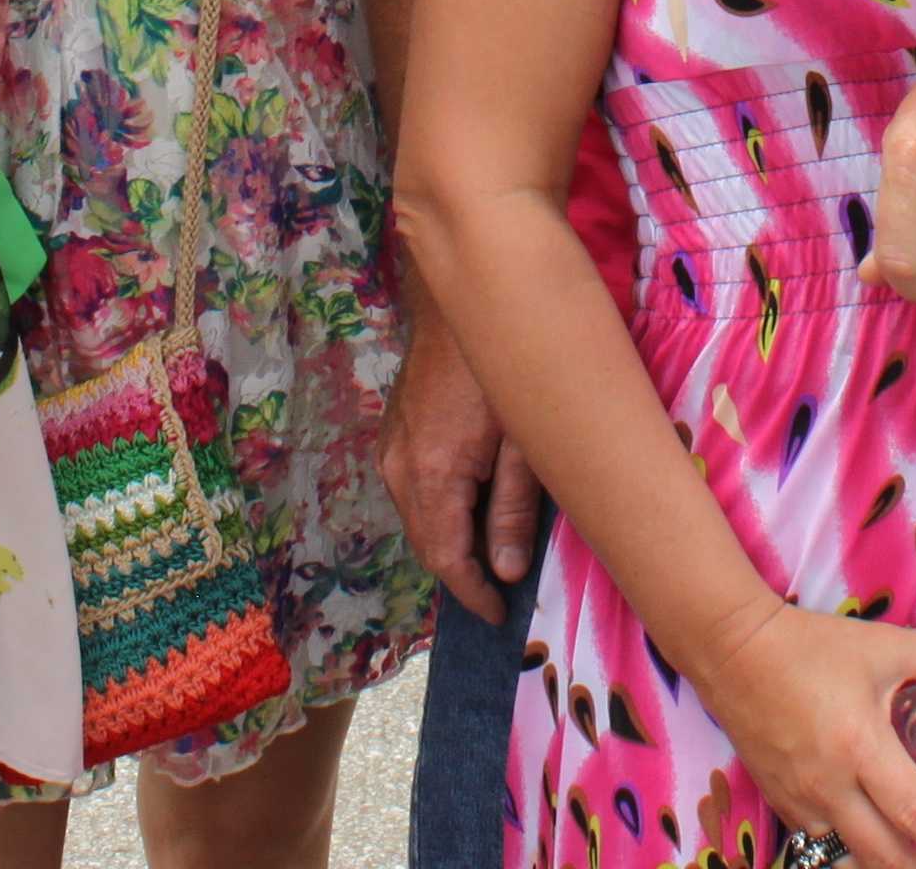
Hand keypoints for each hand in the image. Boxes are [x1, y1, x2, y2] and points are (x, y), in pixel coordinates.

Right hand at [376, 300, 541, 619]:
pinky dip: (437, 511)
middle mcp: (401, 468)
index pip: (447, 558)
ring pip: (417, 518)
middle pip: (426, 544)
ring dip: (449, 542)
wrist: (459, 300)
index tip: (499, 615)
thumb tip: (505, 570)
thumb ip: (514, 507)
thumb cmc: (502, 365)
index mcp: (434, 475)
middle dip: (461, 574)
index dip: (473, 594)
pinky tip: (470, 508)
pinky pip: (411, 490)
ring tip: (490, 554)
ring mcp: (392, 449)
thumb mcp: (523, 440)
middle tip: (499, 593)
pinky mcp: (394, 433)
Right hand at [676, 602, 915, 868]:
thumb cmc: (813, 646)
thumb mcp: (885, 646)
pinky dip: (856, 852)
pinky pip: (824, 844)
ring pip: (853, 860)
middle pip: (886, 858)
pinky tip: (879, 841)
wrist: (733, 649)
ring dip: (893, 866)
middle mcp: (829, 786)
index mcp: (860, 747)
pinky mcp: (780, 803)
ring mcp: (800, 801)